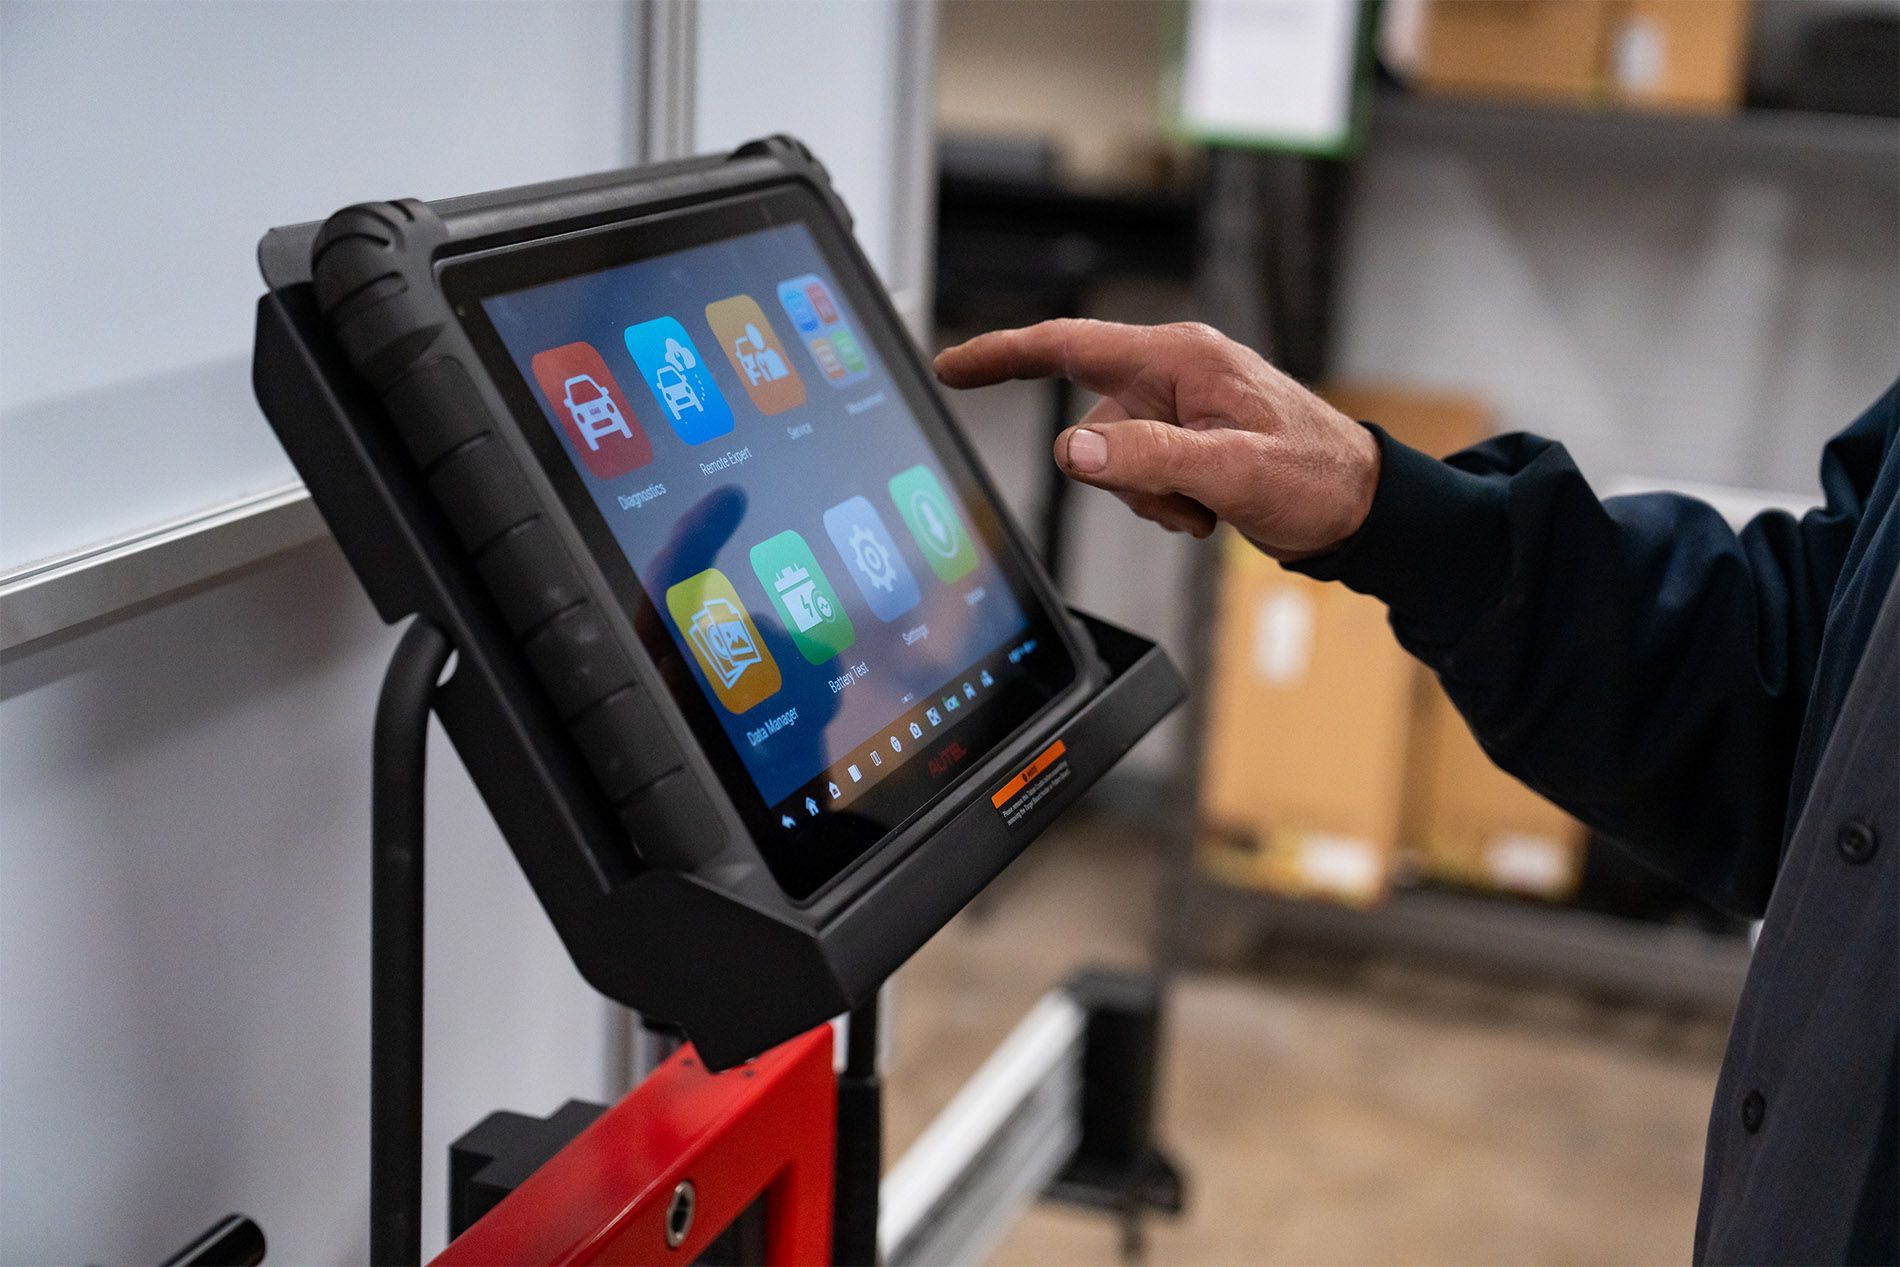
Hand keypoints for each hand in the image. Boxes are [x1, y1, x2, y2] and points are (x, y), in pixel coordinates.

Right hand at [934, 319, 1379, 559]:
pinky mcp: (1186, 438)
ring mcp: (1180, 407)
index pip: (1069, 346)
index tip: (951, 367)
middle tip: (1186, 499)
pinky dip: (1165, 501)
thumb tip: (1076, 452)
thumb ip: (1148, 459)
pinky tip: (1210, 507)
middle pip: (1093, 423)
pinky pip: (1139, 474)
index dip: (1003, 356)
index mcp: (1180, 357)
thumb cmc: (1316, 476)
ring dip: (1152, 496)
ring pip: (1114, 459)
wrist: (1363, 508)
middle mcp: (1174, 372)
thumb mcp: (1230, 472)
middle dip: (1125, 475)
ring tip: (1209, 505)